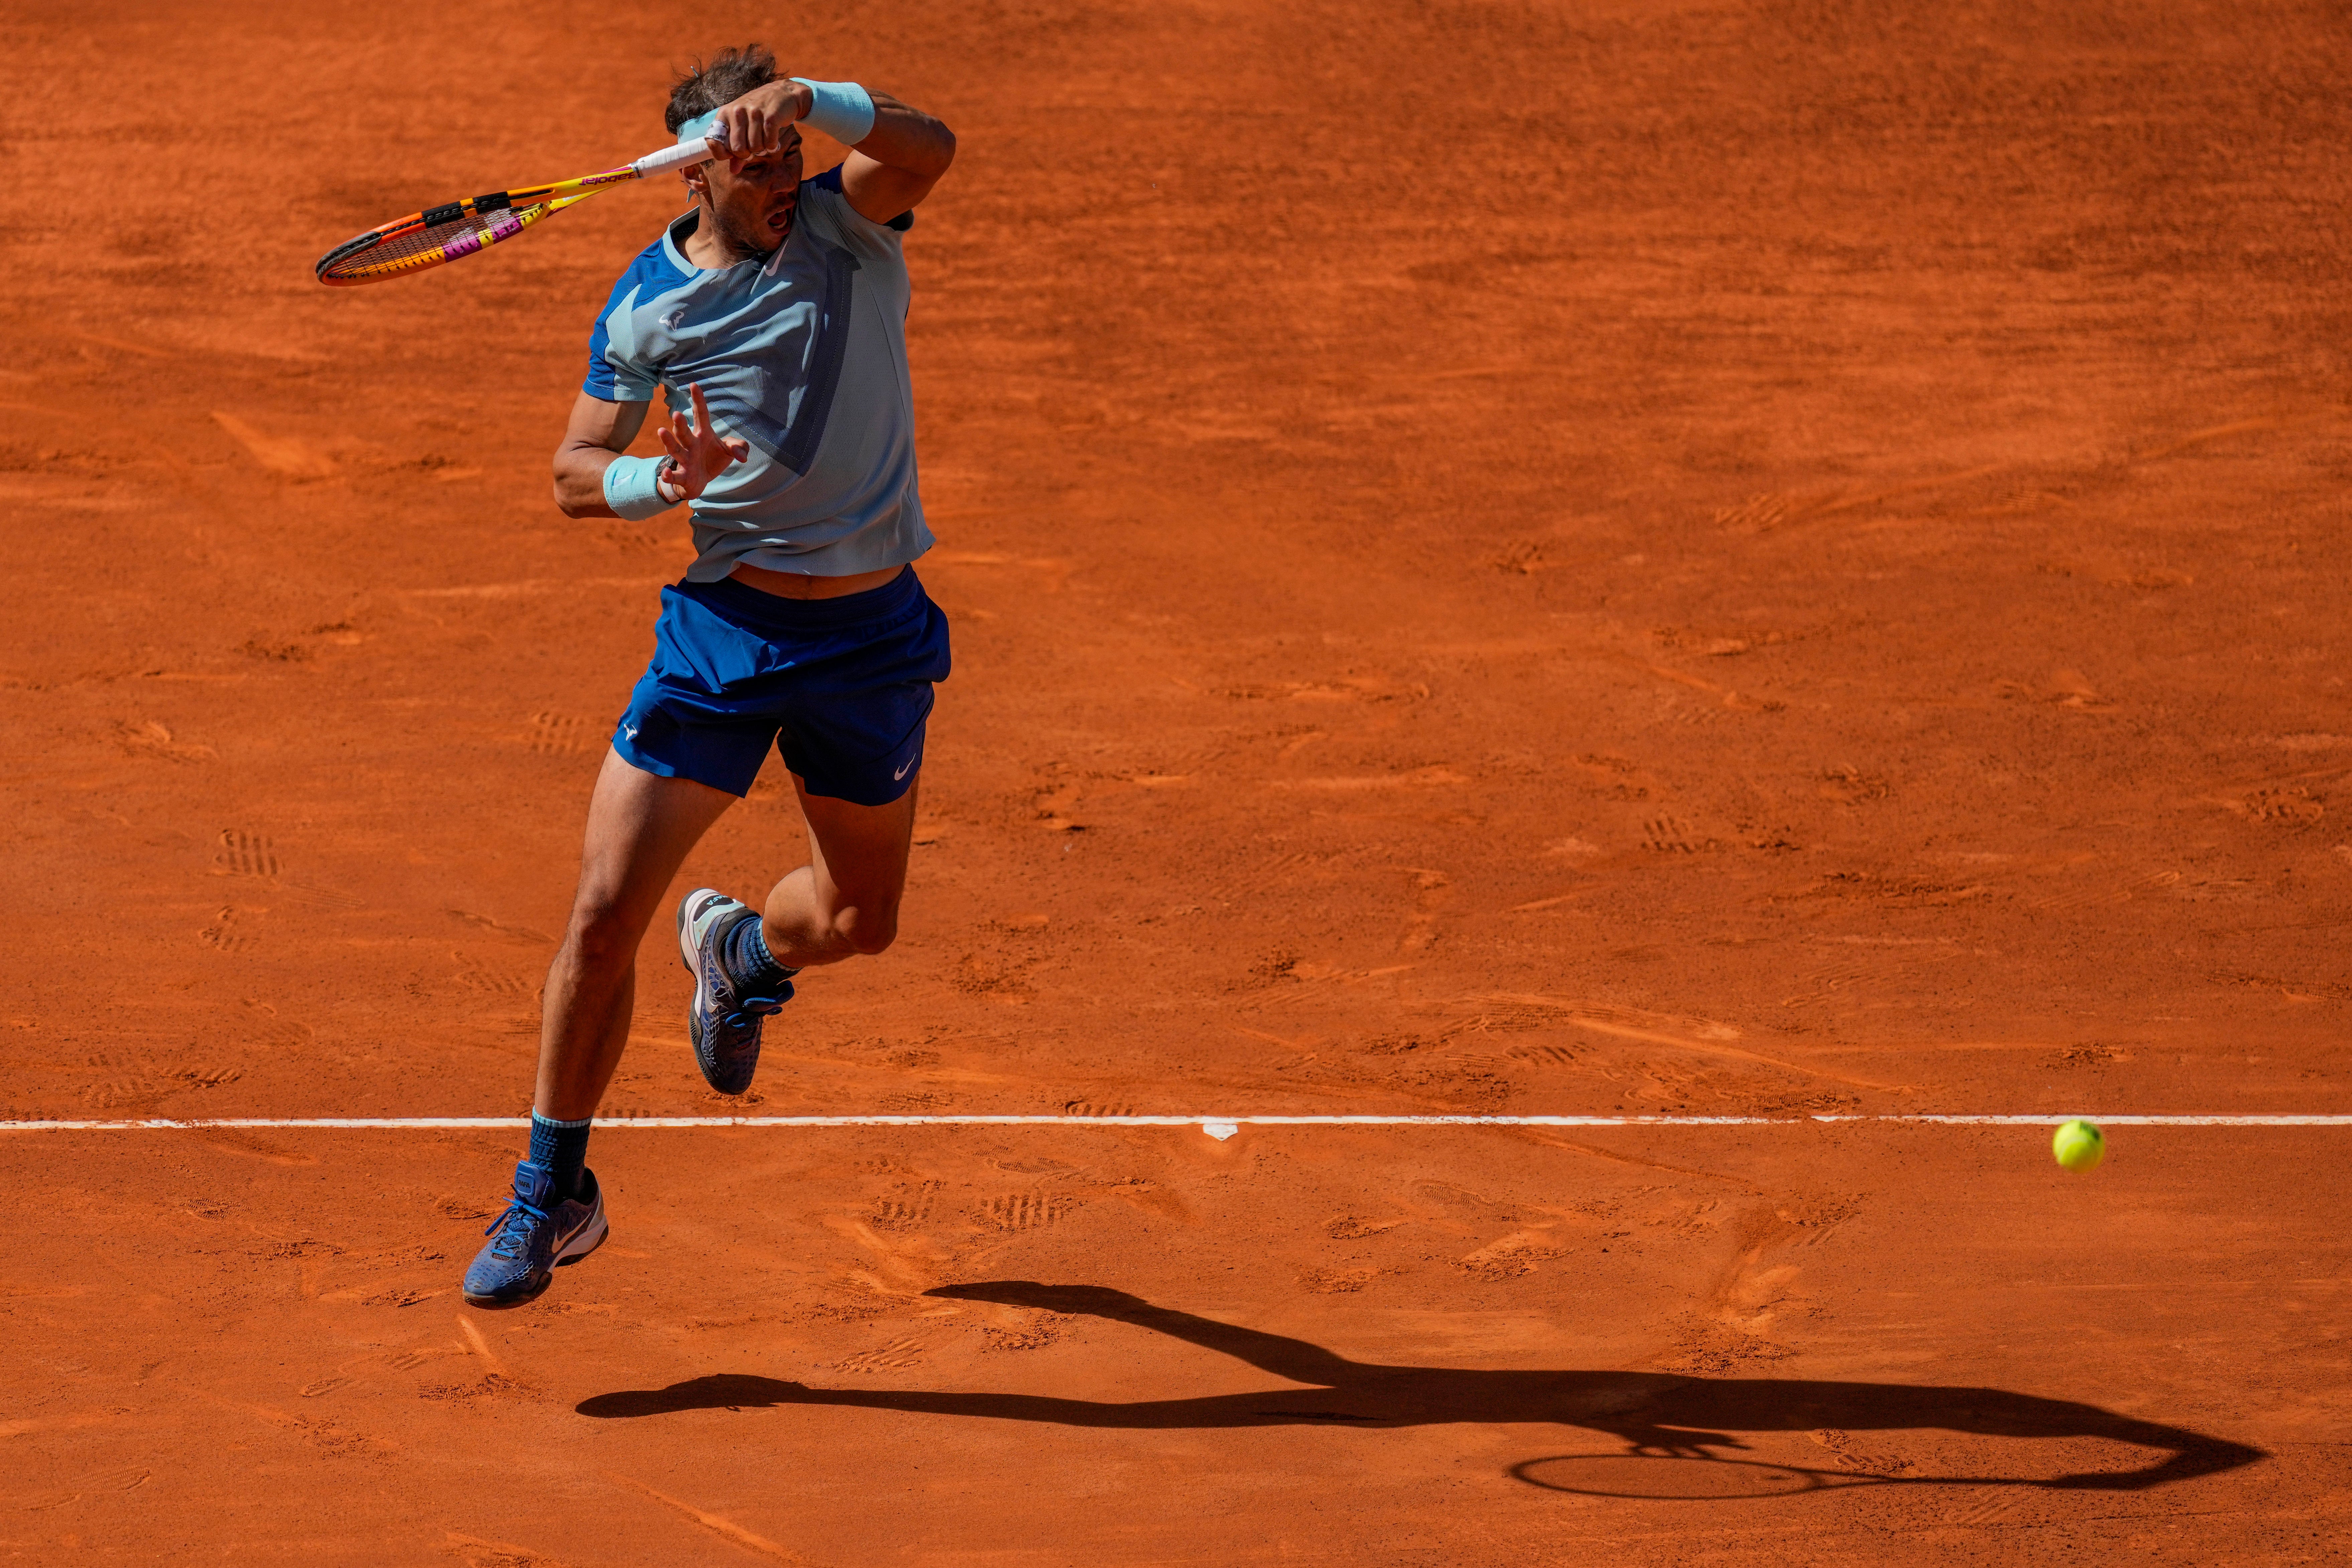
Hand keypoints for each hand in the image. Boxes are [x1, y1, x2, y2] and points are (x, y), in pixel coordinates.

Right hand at [655, 383, 749, 499]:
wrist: (699, 482)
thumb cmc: (712, 460)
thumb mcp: (729, 451)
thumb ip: (739, 447)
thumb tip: (742, 456)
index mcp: (703, 434)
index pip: (701, 414)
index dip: (698, 400)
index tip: (694, 384)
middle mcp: (692, 445)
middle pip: (684, 432)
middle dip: (680, 424)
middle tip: (677, 413)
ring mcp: (686, 460)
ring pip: (676, 450)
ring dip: (669, 442)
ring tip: (661, 431)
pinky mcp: (683, 476)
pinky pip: (674, 476)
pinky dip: (668, 475)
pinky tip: (665, 473)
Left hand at [713, 80, 812, 170]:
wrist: (783, 94)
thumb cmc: (759, 112)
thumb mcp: (743, 126)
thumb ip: (736, 149)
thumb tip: (734, 170)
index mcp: (725, 113)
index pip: (714, 141)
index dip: (723, 154)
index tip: (733, 153)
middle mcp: (737, 111)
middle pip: (738, 149)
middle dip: (747, 153)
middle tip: (753, 146)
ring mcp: (754, 113)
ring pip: (755, 147)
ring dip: (762, 148)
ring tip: (764, 138)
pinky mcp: (770, 117)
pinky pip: (769, 143)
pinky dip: (773, 145)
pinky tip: (773, 139)